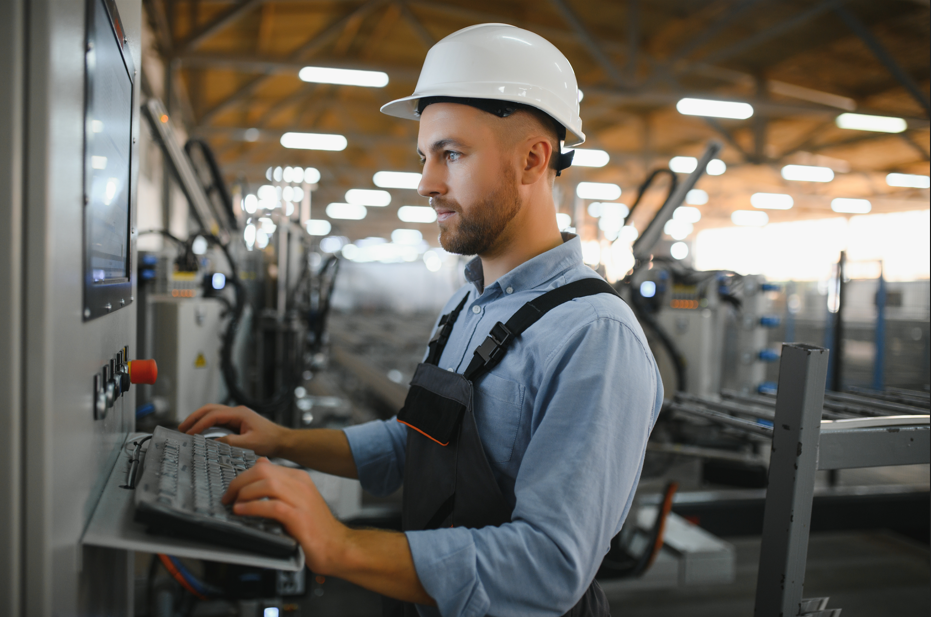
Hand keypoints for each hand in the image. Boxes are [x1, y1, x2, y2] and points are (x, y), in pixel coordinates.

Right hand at [178, 404, 287, 456]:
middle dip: (194, 417)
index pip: (214, 415)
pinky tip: (200, 432)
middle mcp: (237, 412)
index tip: (190, 433)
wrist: (281, 441)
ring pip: (212, 413)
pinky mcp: (236, 422)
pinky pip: (217, 420)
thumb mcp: (250, 443)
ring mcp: (236, 416)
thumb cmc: (270, 440)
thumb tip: (214, 442)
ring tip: (187, 429)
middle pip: (210, 409)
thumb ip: (231, 442)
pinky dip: (206, 424)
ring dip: (199, 420)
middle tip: (182, 428)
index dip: (200, 423)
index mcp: (239, 413)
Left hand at [222, 458, 345, 573]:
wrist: (336, 546)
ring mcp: (302, 500)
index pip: (264, 466)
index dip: (242, 477)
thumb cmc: (315, 527)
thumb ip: (279, 482)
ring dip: (245, 493)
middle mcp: (301, 485)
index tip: (232, 490)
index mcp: (299, 478)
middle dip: (239, 482)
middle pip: (263, 471)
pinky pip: (272, 506)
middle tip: (228, 497)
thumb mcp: (297, 498)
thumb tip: (261, 463)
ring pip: (267, 484)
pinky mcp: (299, 518)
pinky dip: (253, 507)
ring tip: (234, 505)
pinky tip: (243, 512)